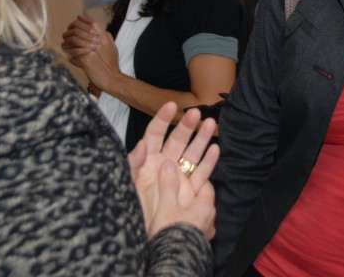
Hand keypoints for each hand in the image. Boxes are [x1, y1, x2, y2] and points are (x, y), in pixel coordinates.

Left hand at [61, 15, 117, 87]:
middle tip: (68, 32)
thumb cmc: (112, 63)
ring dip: (68, 41)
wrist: (111, 77)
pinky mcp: (84, 58)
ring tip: (66, 44)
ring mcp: (90, 48)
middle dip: (72, 29)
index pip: (92, 22)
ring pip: (72, 38)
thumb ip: (106, 37)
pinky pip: (72, 52)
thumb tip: (99, 30)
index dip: (83, 19)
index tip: (78, 18)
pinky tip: (69, 56)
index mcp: (104, 36)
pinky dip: (70, 53)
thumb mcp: (112, 46)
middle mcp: (97, 40)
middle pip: (80, 28)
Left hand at [127, 102, 218, 238]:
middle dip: (187, 125)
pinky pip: (201, 173)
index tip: (172, 106)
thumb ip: (132, 164)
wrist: (146, 237)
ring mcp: (178, 176)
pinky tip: (216, 149)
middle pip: (177, 139)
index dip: (163, 119)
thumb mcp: (127, 185)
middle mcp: (164, 164)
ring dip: (202, 138)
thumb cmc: (133, 209)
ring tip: (212, 124)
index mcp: (147, 159)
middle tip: (197, 113)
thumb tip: (142, 144)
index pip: (155, 133)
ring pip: (192, 152)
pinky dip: (209, 161)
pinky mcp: (189, 190)